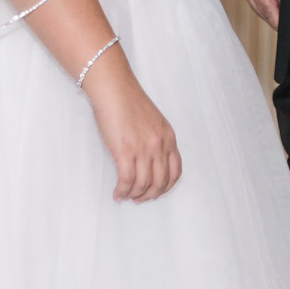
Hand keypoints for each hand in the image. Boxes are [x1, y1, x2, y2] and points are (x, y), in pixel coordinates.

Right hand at [83, 63, 182, 202]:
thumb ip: (156, 140)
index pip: (175, 172)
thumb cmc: (129, 102)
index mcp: (168, 138)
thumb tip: (150, 161)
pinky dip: (122, 191)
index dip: (166, 187)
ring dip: (134, 195)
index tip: (156, 192)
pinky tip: (117, 193)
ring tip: (126, 196)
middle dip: (150, 195)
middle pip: (160, 182)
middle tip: (139, 199)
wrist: (114, 90)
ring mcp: (143, 149)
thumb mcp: (154, 121)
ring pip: (143, 185)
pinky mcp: (125, 151)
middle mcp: (159, 145)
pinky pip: (127, 181)